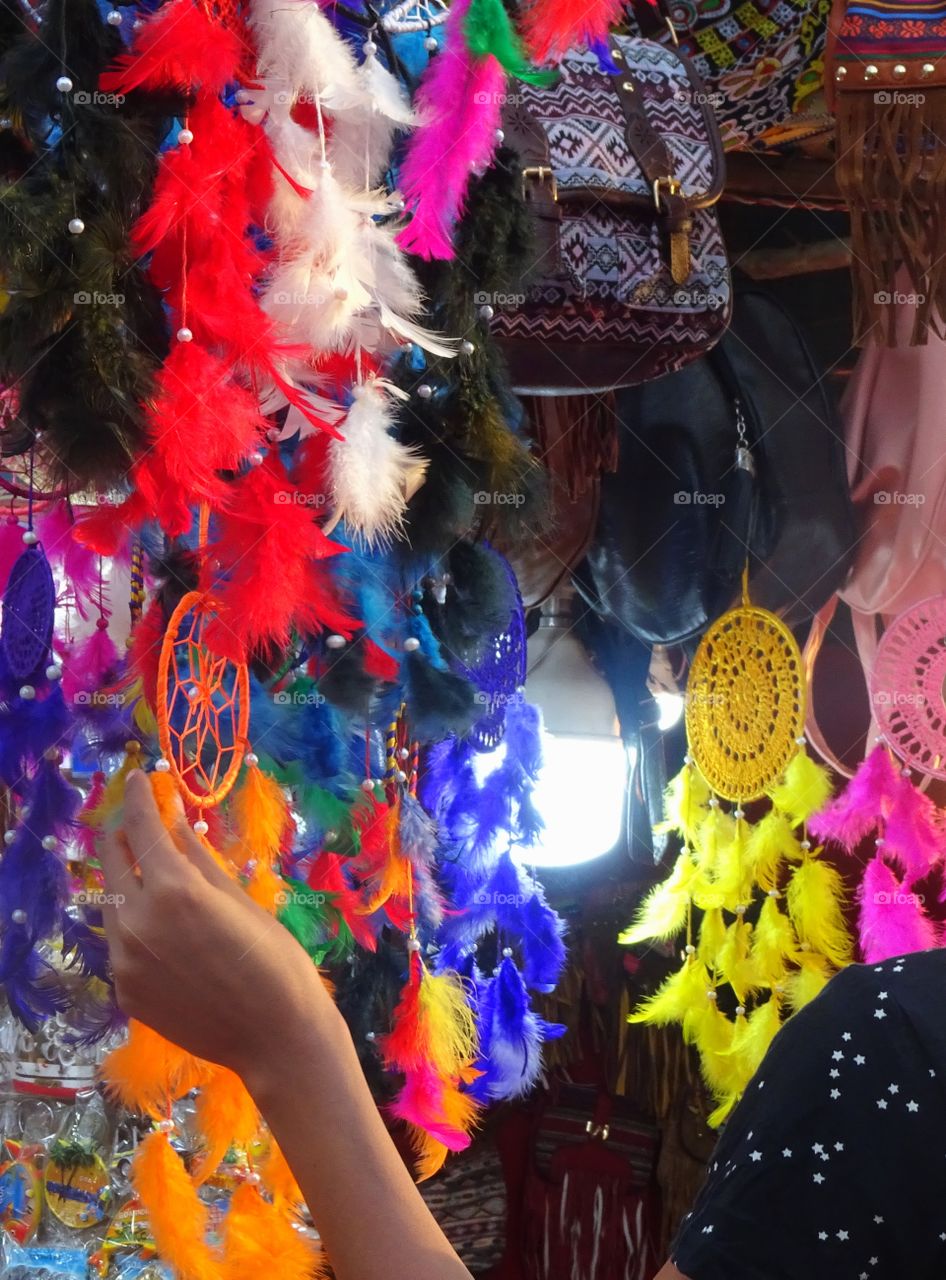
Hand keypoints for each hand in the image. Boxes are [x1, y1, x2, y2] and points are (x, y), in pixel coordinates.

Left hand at [99, 769, 330, 1080]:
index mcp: (173, 890)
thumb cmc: (276, 959)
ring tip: (160, 875)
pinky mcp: (125, 990)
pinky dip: (138, 923)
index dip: (138, 795)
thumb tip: (176, 816)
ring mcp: (124, 960)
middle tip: (141, 818)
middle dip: (124, 832)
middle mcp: (137, 921)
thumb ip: (197, 856)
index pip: (141, 826)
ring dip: (131, 879)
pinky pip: (122, 942)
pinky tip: (170, 929)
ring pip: (114, 902)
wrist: (275, 1037)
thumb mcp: (240, 897)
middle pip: (112, 859)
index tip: (140, 777)